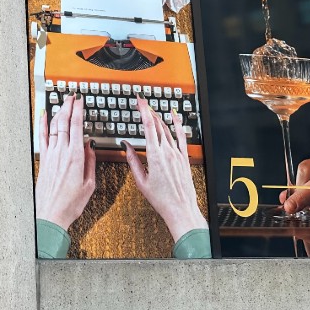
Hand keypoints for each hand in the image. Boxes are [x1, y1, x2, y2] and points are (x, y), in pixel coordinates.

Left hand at [35, 94, 95, 230]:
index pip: (76, 127)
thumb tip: (90, 146)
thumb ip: (90, 162)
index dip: (78, 111)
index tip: (80, 100)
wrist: (52, 213)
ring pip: (54, 127)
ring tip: (62, 102)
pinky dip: (42, 125)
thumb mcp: (89, 184)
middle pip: (64, 123)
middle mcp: (62, 153)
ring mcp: (51, 155)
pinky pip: (43, 138)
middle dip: (68, 106)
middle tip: (72, 96)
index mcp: (76, 157)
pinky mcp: (44, 160)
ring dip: (58, 112)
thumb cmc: (71, 203)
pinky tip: (43, 116)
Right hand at [123, 99, 205, 241]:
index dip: (144, 110)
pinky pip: (181, 137)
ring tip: (152, 109)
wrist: (180, 209)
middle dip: (149, 111)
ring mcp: (177, 154)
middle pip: (158, 125)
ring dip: (159, 117)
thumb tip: (125, 146)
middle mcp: (168, 152)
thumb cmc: (161, 199)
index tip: (140, 100)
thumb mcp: (141, 181)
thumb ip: (132, 160)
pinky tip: (175, 117)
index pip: (149, 126)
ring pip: (168, 130)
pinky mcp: (184, 158)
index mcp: (155, 156)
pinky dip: (178, 125)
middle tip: (142, 102)